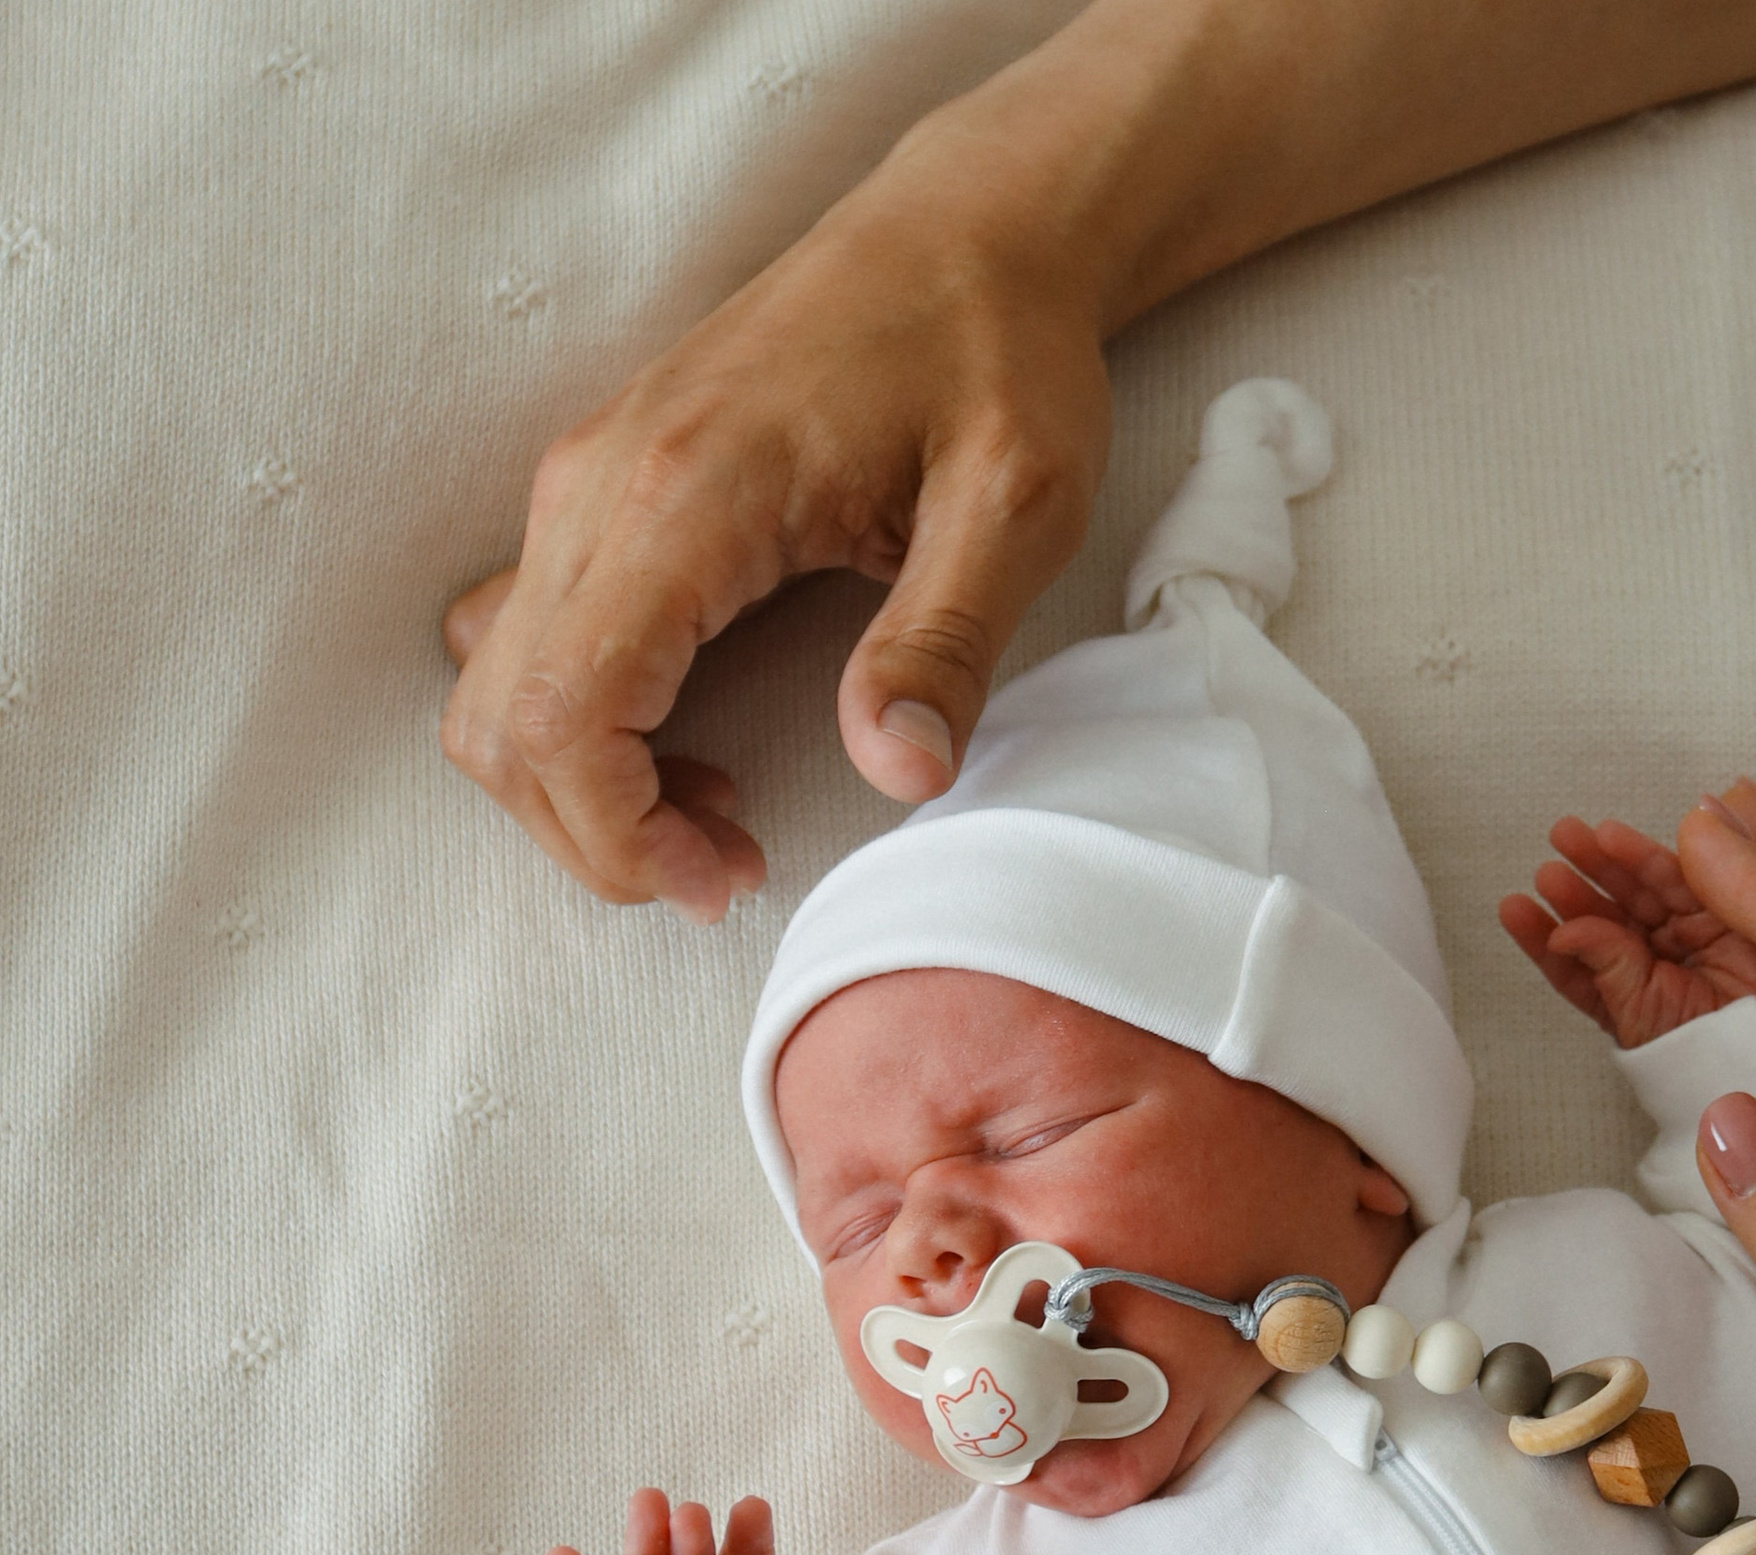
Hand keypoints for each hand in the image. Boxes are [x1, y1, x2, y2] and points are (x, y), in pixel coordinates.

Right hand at [439, 162, 1112, 919]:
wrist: (970, 232)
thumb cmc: (999, 357)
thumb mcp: (1017, 505)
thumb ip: (946, 644)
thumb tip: (897, 773)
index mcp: (688, 494)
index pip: (565, 711)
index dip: (617, 833)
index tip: (723, 877)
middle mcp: (603, 484)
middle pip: (501, 720)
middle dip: (596, 833)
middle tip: (729, 868)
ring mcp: (589, 480)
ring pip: (495, 686)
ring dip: (578, 784)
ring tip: (717, 812)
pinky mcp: (606, 486)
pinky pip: (526, 634)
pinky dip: (575, 720)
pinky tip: (690, 739)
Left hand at [1498, 814, 1755, 1045]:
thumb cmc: (1706, 1054)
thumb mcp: (1642, 1015)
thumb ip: (1606, 968)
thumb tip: (1564, 932)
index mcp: (1625, 995)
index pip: (1576, 960)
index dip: (1544, 934)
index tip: (1514, 907)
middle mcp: (1653, 962)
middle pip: (1607, 916)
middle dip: (1577, 886)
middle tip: (1548, 863)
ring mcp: (1687, 936)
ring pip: (1639, 891)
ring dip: (1605, 862)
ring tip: (1574, 839)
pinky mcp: (1722, 913)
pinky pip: (1681, 879)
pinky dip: (1648, 858)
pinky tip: (1616, 839)